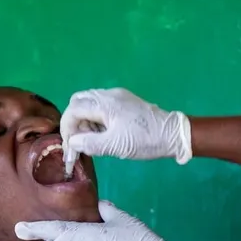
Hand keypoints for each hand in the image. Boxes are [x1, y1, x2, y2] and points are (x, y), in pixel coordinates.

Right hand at [59, 89, 192, 167]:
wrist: (173, 135)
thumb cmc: (144, 140)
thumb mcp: (114, 146)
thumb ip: (89, 143)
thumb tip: (73, 142)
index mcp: (105, 103)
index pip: (74, 109)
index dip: (67, 127)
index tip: (70, 146)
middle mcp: (109, 95)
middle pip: (79, 101)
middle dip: (74, 120)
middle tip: (80, 140)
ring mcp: (118, 96)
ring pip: (90, 102)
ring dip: (85, 120)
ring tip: (93, 139)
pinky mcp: (126, 102)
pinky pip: (102, 105)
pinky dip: (96, 118)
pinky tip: (104, 133)